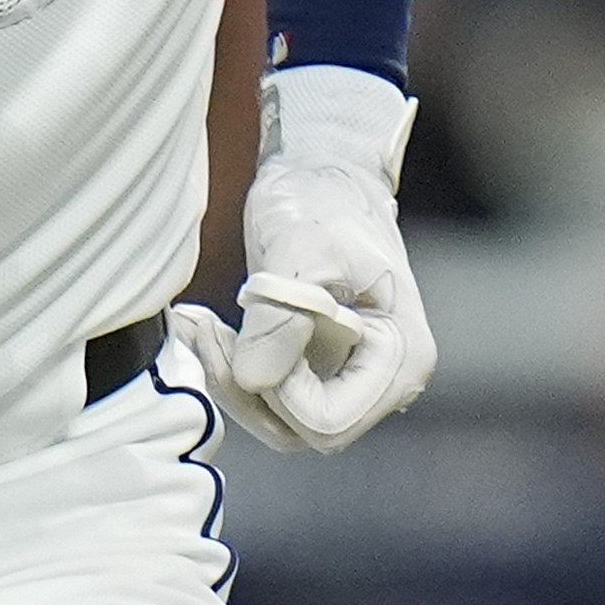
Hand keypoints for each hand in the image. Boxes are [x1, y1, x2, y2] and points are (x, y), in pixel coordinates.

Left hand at [175, 63, 435, 450]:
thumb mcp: (300, 250)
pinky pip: (273, 398)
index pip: (329, 423)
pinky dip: (235, 370)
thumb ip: (281, 318)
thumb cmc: (322, 201)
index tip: (255, 329)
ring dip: (234, 381)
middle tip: (207, 327)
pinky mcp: (320, 368)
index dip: (280, 392)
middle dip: (248, 388)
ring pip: (281, 422)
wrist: (321, 172)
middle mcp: (385, 380)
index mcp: (400, 357)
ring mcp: (353, 377)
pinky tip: (210, 328)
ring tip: (203, 324)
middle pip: (304, 431)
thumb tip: (255, 380)